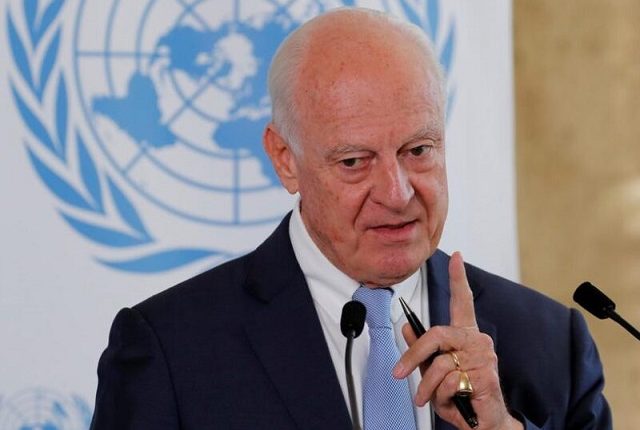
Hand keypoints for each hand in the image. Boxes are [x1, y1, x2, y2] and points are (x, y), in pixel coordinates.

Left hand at [393, 252, 522, 429]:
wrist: (484, 424)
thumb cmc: (462, 395)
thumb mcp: (434, 372)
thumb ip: (422, 351)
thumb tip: (406, 327)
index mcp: (466, 336)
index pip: (463, 302)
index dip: (459, 279)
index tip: (456, 257)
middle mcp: (477, 341)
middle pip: (436, 335)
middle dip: (413, 356)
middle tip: (399, 374)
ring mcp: (484, 357)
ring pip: (440, 365)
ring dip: (428, 388)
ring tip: (433, 400)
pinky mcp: (487, 376)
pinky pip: (451, 381)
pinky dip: (444, 397)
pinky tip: (455, 402)